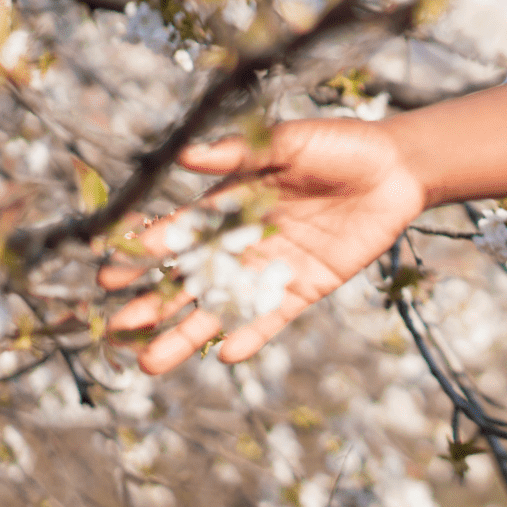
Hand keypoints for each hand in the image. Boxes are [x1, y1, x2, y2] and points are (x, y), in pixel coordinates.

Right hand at [99, 119, 427, 373]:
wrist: (396, 169)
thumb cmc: (338, 147)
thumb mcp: (288, 143)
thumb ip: (240, 155)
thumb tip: (186, 155)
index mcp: (227, 204)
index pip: (179, 234)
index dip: (146, 253)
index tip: (110, 274)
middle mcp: (241, 241)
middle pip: (189, 279)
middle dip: (153, 304)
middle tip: (118, 327)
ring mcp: (270, 267)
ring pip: (221, 306)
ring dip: (188, 333)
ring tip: (150, 363)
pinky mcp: (304, 286)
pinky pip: (272, 316)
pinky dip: (252, 334)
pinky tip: (227, 354)